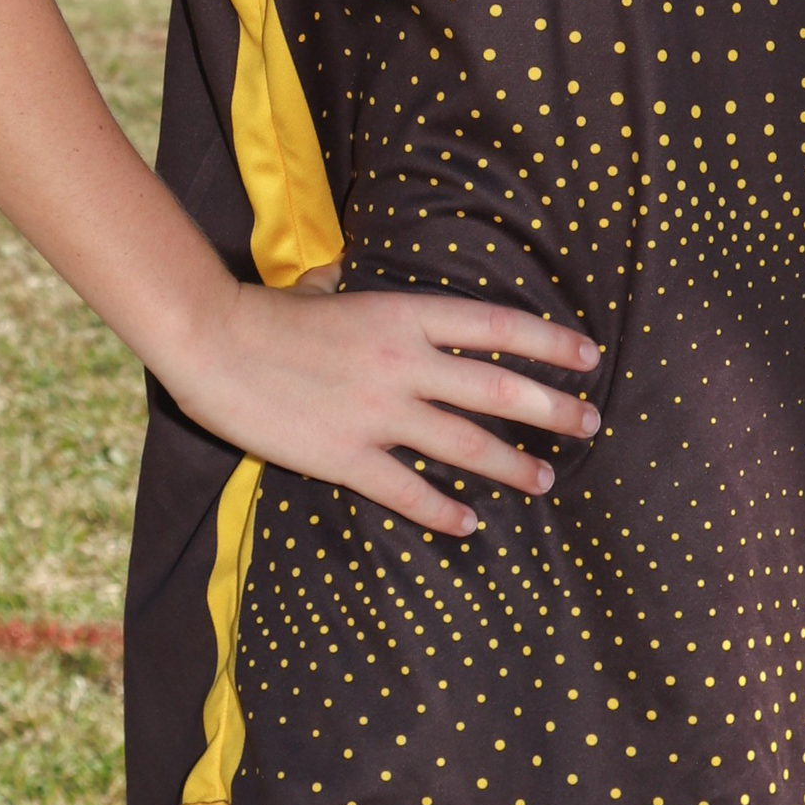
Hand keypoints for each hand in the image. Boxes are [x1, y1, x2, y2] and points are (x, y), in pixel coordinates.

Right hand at [171, 267, 601, 539]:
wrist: (213, 343)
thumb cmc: (268, 312)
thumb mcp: (330, 288)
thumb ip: (362, 294)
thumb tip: (358, 281)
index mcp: (402, 313)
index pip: (494, 325)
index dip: (548, 342)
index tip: (587, 356)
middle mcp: (402, 361)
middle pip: (496, 386)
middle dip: (551, 407)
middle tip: (590, 422)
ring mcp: (377, 412)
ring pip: (466, 443)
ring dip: (513, 463)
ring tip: (546, 479)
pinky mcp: (346, 456)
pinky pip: (408, 489)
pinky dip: (443, 510)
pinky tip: (470, 524)